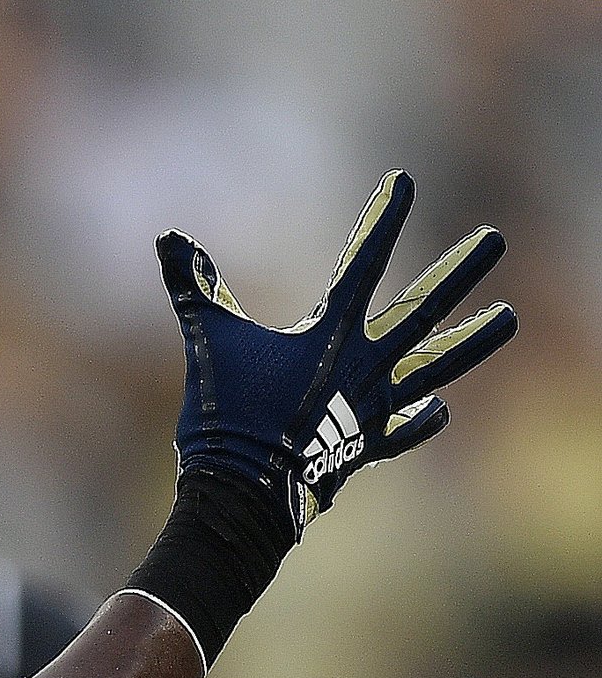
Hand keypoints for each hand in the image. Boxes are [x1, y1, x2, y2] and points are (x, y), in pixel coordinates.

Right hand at [160, 170, 514, 533]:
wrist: (246, 495)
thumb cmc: (226, 416)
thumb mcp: (207, 343)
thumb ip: (194, 289)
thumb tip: (167, 238)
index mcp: (331, 335)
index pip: (363, 262)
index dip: (383, 219)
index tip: (404, 181)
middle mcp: (366, 366)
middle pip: (424, 310)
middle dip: (459, 271)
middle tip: (494, 239)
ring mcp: (374, 407)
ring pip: (436, 366)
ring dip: (474, 340)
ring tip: (511, 316)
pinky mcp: (366, 446)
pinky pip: (405, 428)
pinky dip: (422, 418)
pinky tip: (439, 408)